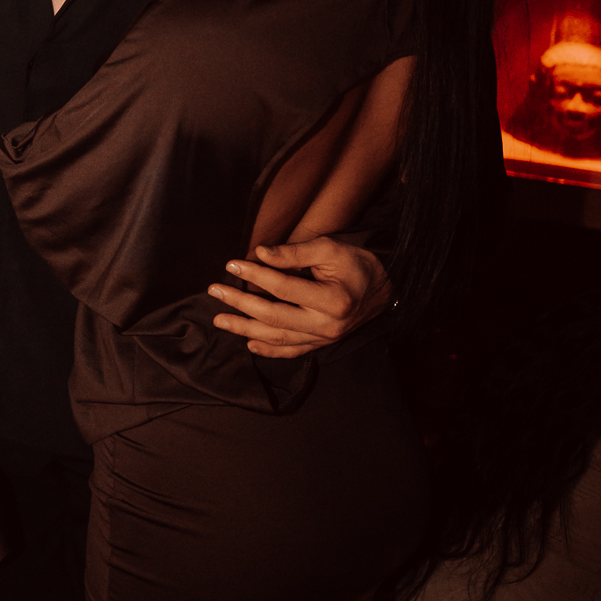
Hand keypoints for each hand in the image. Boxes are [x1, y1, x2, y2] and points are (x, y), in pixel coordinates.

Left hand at [208, 239, 389, 357]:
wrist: (385, 288)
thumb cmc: (357, 264)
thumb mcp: (330, 249)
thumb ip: (295, 253)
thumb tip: (260, 253)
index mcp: (332, 300)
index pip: (284, 288)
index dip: (255, 275)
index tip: (232, 264)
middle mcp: (327, 325)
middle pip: (274, 317)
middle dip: (240, 304)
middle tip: (215, 291)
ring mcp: (324, 339)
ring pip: (278, 338)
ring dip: (245, 329)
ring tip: (220, 320)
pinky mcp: (322, 344)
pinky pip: (292, 351)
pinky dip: (269, 350)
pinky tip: (249, 343)